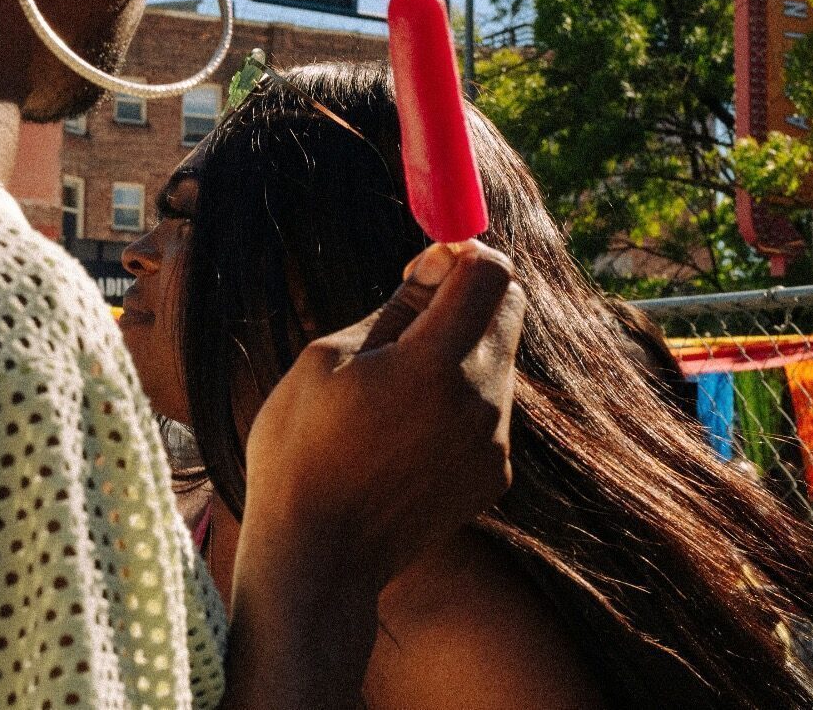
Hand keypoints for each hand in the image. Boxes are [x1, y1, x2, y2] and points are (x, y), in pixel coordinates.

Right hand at [238, 240, 525, 589]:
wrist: (319, 558)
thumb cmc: (302, 451)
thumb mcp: (328, 360)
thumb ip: (397, 307)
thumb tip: (441, 262)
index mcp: (436, 365)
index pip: (492, 274)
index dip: (462, 254)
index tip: (426, 266)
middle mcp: (482, 402)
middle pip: (509, 311)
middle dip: (468, 297)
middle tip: (411, 313)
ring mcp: (494, 443)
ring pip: (499, 361)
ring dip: (461, 350)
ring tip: (394, 388)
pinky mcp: (494, 475)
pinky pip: (491, 410)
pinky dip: (460, 399)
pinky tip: (405, 431)